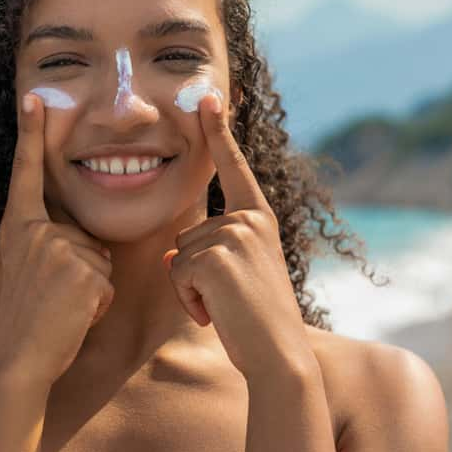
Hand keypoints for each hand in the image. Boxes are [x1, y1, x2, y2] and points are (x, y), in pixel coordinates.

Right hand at [0, 92, 114, 386]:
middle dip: (83, 269)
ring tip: (60, 310)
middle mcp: (35, 231)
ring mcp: (58, 249)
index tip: (33, 98)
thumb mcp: (23, 271)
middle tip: (52, 300)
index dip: (30, 134)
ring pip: (100, 260)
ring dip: (91, 290)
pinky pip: (107, 283)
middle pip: (85, 235)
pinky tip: (72, 318)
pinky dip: (98, 305)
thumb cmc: (23, 323)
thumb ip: (46, 246)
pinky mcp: (82, 271)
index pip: (25, 173)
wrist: (17, 362)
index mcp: (17, 227)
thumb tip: (81, 245)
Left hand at [161, 93, 314, 378]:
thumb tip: (174, 256)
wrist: (278, 355)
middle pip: (186, 235)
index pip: (233, 168)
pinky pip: (177, 274)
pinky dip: (189, 300)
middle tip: (229, 300)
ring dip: (191, 290)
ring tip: (226, 307)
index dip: (218, 132)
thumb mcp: (235, 277)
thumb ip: (210, 254)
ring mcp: (233, 235)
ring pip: (179, 256)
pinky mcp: (216, 256)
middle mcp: (248, 219)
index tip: (208, 95)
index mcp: (258, 218)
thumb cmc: (256, 322)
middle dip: (194, 274)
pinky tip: (217, 314)